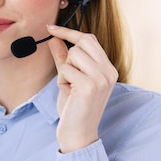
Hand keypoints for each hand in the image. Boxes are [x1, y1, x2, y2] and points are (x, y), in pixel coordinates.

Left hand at [47, 24, 117, 152]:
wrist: (78, 133)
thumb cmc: (74, 108)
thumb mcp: (69, 79)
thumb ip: (63, 58)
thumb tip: (54, 39)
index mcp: (108, 69)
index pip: (90, 39)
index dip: (69, 32)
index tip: (51, 28)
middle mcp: (109, 71)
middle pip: (82, 43)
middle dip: (68, 56)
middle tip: (67, 75)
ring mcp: (101, 77)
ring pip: (73, 55)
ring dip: (64, 71)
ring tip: (70, 87)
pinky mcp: (90, 85)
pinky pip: (66, 69)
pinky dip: (62, 80)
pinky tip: (69, 93)